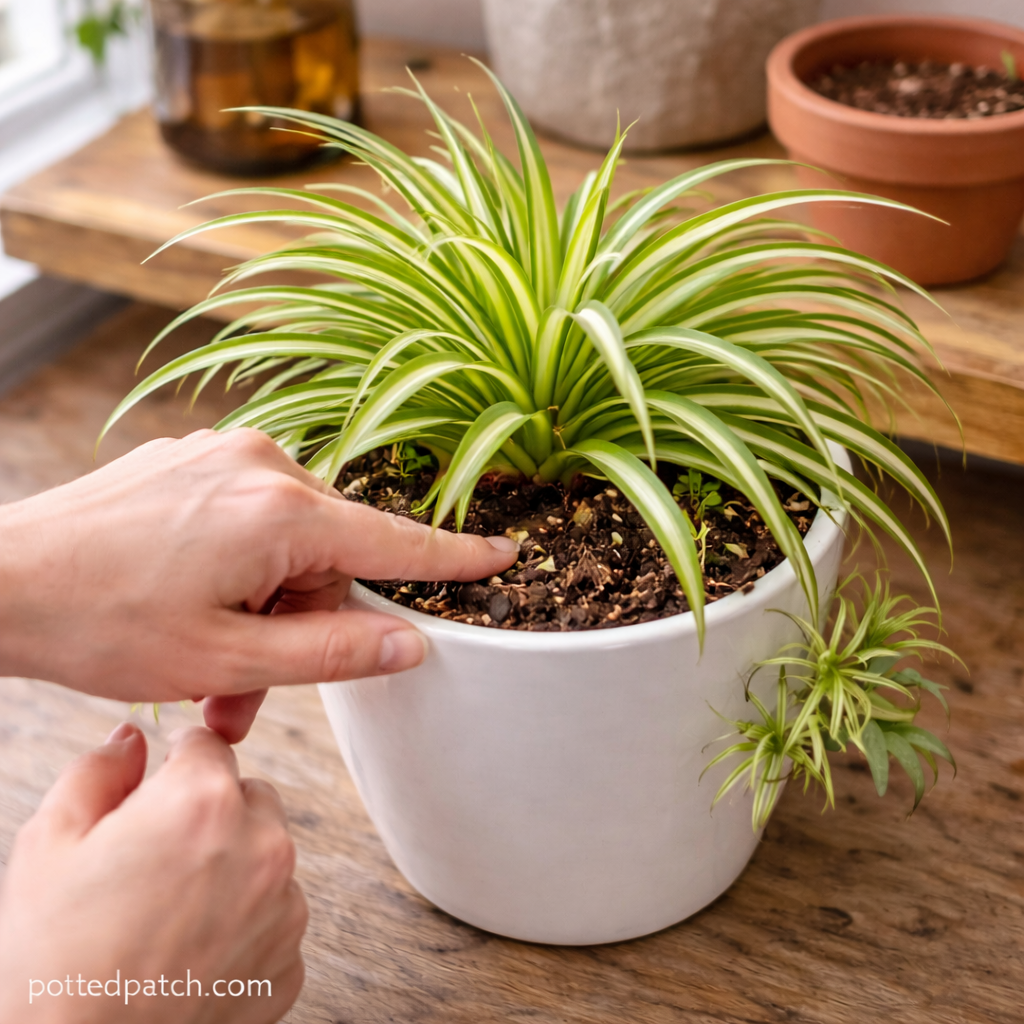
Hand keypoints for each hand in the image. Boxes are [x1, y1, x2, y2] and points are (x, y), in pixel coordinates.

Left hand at [0, 429, 517, 739]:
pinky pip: (252, 517)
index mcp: (280, 513)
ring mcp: (225, 454)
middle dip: (302, 623)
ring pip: (291, 542)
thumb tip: (409, 642)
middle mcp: (263, 465)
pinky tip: (191, 600)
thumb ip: (333, 651)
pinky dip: (241, 568)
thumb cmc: (101, 622)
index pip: (395, 544)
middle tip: (243, 686)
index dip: (455, 559)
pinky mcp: (197, 458)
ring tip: (207, 659)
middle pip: (333, 556)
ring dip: (266, 604)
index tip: (507, 554)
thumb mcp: (226, 659)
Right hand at [0, 723, 306, 1023]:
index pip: (207, 743)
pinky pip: (274, 915)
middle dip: (207, 811)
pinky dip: (244, 922)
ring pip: (267, 855)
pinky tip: (190, 949)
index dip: (172, 763)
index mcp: (204, 802)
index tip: (153, 787)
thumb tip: (131, 739)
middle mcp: (263, 847)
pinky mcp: (290, 962)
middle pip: (247, 795)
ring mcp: (284, 909)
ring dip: (232, 865)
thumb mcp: (49, 843)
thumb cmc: (50, 962)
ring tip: (167, 910)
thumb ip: (99, 770)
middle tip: (152, 858)